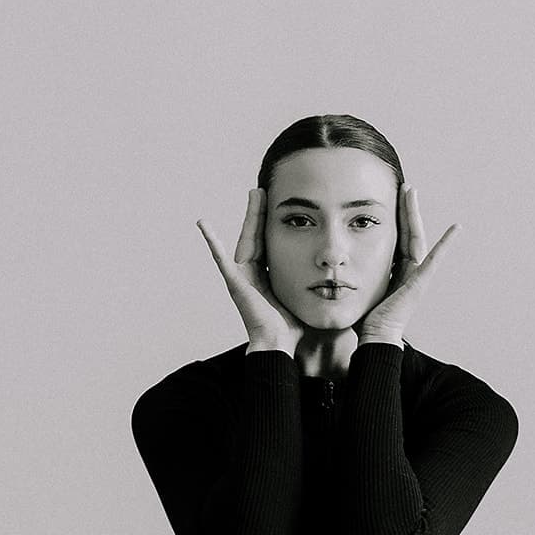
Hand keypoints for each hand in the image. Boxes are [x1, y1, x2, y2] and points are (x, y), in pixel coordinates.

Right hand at [197, 189, 302, 352]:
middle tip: (262, 190)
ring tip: (253, 194)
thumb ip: (308, 282)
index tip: (276, 204)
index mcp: (266, 277)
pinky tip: (203, 224)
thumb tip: (331, 272)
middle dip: (259, 213)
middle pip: (256, 236)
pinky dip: (211, 242)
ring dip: (249, 216)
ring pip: (245, 239)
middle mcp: (251, 274)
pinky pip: (221, 259)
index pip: (269, 243)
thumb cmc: (292, 327)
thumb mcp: (302, 295)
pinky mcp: (235, 282)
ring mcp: (241, 277)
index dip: (271, 223)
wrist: (279, 344)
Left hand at [358, 184, 459, 346]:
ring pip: (417, 237)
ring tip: (411, 192)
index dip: (395, 216)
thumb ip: (354, 271)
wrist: (374, 337)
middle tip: (404, 186)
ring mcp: (416, 275)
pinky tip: (455, 229)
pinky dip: (445, 244)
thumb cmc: (364, 318)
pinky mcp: (420, 282)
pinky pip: (434, 260)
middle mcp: (409, 270)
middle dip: (406, 208)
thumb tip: (336, 259)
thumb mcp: (358, 286)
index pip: (397, 237)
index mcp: (395, 270)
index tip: (391, 196)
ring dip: (415, 214)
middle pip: (409, 232)